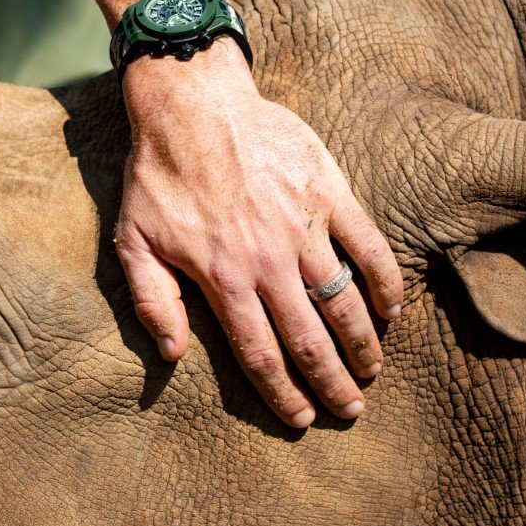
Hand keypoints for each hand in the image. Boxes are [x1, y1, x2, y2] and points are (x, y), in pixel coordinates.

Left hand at [115, 43, 402, 426]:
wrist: (190, 106)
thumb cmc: (157, 176)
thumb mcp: (133, 242)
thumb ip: (153, 302)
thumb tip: (172, 355)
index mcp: (222, 278)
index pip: (261, 353)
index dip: (284, 393)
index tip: (303, 419)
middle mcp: (267, 260)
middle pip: (310, 338)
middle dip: (334, 383)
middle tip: (352, 411)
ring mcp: (302, 226)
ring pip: (344, 299)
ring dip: (364, 342)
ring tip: (373, 369)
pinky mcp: (327, 191)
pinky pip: (367, 245)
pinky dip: (385, 281)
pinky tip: (392, 309)